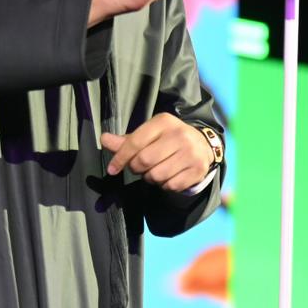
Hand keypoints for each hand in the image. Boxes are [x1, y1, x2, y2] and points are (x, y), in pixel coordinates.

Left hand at [100, 113, 215, 192]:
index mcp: (164, 121)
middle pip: (144, 161)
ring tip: (155, 170)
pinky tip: (168, 176)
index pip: (135, 142)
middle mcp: (179, 135)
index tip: (112, 169)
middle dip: (136, 168)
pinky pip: (171, 186)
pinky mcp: (198, 170)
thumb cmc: (168, 139)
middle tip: (140, 167)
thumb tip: (104, 139)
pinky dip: (164, 185)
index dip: (120, 157)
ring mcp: (191, 153)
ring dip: (150, 178)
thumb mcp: (149, 134)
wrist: (203, 145)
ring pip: (156, 176)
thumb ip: (126, 140)